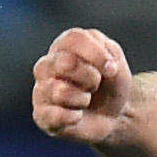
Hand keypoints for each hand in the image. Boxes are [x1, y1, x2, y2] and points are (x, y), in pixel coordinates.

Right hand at [32, 27, 132, 142]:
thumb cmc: (109, 83)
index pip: (73, 39)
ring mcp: (41, 91)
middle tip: (95, 86)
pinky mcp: (41, 116)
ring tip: (85, 101)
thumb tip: (105, 65)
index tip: (112, 69)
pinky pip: (54, 116)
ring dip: (83, 99)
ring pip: (61, 91)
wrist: (114, 115)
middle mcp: (46, 66)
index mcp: (63, 46)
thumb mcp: (115, 60)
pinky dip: (72, 117)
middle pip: (66, 63)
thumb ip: (107, 51)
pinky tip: (77, 116)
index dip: (97, 54)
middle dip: (91, 78)